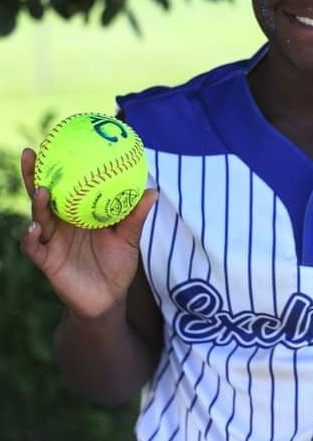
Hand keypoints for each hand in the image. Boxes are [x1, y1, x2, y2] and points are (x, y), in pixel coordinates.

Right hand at [20, 148, 157, 318]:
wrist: (108, 299)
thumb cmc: (118, 264)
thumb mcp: (129, 238)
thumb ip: (136, 216)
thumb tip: (153, 190)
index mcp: (79, 212)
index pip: (65, 184)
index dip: (58, 165)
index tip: (57, 141)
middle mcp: (61, 223)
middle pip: (43, 194)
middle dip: (34, 174)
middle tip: (31, 153)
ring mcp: (51, 240)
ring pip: (38, 217)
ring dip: (38, 204)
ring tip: (42, 190)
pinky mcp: (46, 261)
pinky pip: (34, 247)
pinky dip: (32, 237)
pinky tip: (35, 228)